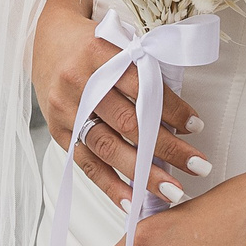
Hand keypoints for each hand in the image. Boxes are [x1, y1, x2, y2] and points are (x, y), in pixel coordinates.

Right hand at [31, 2, 208, 210]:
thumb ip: (144, 72)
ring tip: (173, 191)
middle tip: (197, 166)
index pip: (141, 84)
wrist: (47, 42)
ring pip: (107, 147)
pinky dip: (111, 186)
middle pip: (127, 122)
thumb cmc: (92, 45)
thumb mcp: (117, 44)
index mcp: (97, 52)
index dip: (171, 108)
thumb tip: (182, 119)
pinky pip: (86, 163)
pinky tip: (134, 203)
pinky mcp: (58, 131)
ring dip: (143, 174)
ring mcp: (65, 109)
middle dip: (166, 148)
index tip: (196, 126)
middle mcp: (78, 82)